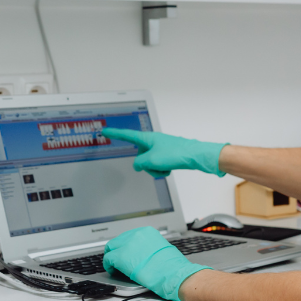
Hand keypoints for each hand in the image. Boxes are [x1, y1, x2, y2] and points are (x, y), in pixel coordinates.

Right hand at [101, 128, 226, 177]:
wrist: (196, 156)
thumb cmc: (176, 154)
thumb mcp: (152, 160)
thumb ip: (139, 163)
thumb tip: (138, 165)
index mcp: (147, 138)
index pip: (127, 135)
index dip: (115, 133)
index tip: (105, 131)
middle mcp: (153, 141)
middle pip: (139, 155)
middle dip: (145, 164)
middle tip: (155, 166)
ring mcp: (161, 148)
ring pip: (149, 162)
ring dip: (154, 169)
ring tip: (164, 168)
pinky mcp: (168, 155)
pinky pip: (158, 165)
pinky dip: (162, 170)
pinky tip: (169, 170)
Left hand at [103, 226, 209, 300]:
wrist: (174, 274)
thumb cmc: (173, 266)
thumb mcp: (161, 248)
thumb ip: (149, 247)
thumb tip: (142, 253)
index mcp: (146, 232)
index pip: (129, 236)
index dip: (125, 246)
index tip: (125, 253)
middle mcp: (136, 235)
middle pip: (118, 241)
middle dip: (116, 251)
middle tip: (116, 261)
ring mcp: (127, 245)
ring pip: (111, 248)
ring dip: (112, 257)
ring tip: (115, 267)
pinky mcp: (121, 257)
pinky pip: (108, 259)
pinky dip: (109, 266)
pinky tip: (113, 271)